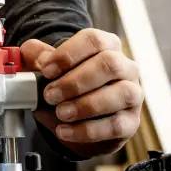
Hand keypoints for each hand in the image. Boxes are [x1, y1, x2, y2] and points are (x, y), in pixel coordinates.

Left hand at [21, 30, 142, 156]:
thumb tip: (37, 56)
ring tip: (61, 113)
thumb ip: (37, 56)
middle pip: (110, 64)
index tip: (46, 70)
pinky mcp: (131, 122)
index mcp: (106, 46)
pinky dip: (88, 130)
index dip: (68, 54)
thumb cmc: (65, 86)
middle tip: (50, 95)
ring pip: (121, 93)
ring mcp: (133, 94)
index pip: (94, 40)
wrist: (75, 120)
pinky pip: (116, 125)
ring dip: (86, 105)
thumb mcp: (47, 68)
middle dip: (76, 82)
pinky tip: (66, 131)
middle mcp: (125, 67)